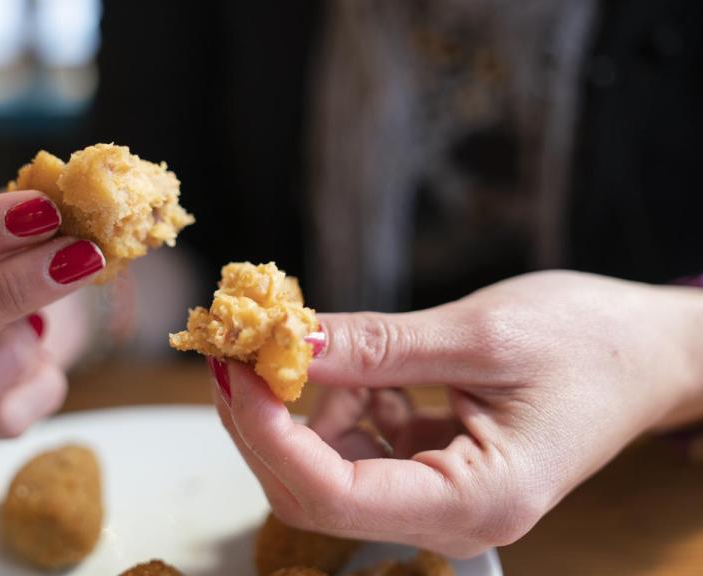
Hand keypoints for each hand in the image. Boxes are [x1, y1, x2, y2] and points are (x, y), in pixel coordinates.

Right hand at [0, 190, 102, 439]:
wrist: (40, 306)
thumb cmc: (14, 251)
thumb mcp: (16, 222)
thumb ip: (35, 212)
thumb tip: (81, 200)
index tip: (42, 210)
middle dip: (9, 290)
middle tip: (79, 257)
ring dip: (8, 357)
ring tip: (44, 325)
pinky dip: (40, 388)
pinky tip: (51, 362)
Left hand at [211, 271, 702, 555]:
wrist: (648, 353)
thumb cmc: (592, 343)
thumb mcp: (479, 334)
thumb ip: (375, 346)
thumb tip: (286, 342)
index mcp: (476, 500)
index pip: (333, 493)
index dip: (268, 433)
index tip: (236, 368)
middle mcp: (451, 517)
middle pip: (314, 493)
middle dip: (266, 423)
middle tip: (240, 350)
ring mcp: (438, 497)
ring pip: (325, 472)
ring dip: (302, 410)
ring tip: (324, 347)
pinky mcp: (429, 470)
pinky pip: (356, 450)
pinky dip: (339, 406)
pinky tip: (363, 370)